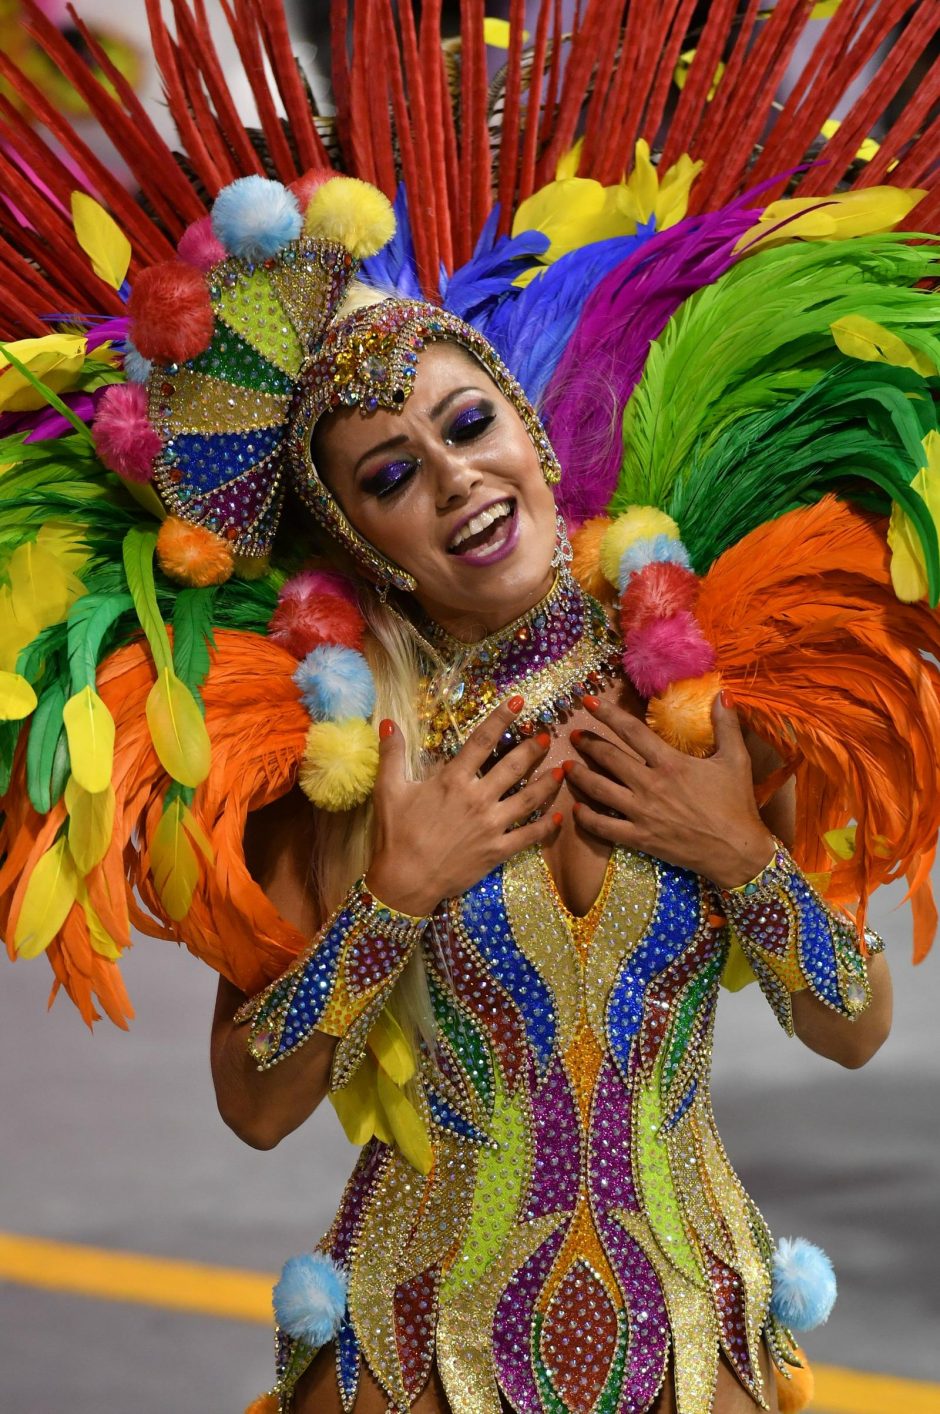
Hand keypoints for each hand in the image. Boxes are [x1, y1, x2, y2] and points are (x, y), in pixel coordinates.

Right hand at [365, 697, 563, 915]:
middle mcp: (478, 798)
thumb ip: (392, 755)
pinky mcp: (497, 850)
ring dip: (547, 782)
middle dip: (533, 748)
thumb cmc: (395, 834)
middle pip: (514, 766)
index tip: (518, 702)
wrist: (405, 880)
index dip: (501, 718)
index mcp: (453, 780)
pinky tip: (558, 816)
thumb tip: (387, 723)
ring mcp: (491, 825)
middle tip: (547, 736)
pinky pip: (529, 836)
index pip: (482, 740)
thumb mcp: (389, 790)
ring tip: (561, 770)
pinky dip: (546, 826)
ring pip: (529, 798)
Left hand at [566, 692, 774, 888]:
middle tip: (574, 735)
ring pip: (599, 789)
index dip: (608, 714)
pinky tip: (577, 809)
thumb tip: (722, 694)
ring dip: (579, 775)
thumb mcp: (736, 760)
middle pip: (608, 757)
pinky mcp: (639, 838)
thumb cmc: (736, 803)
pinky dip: (587, 817)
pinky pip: (604, 826)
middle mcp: (650, 784)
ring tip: (566, 766)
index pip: (632, 731)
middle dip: (587, 743)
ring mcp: (641, 812)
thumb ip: (726, 725)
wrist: (736, 851)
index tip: (589, 702)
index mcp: (670, 763)